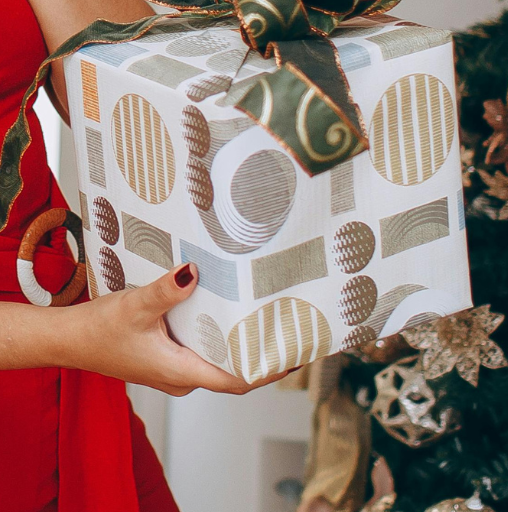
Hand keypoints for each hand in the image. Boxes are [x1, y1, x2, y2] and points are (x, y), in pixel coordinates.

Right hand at [59, 263, 286, 395]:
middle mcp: (183, 375)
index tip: (296, 353)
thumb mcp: (134, 306)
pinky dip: (224, 336)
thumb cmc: (97, 329)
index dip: (270, 370)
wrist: (66, 339)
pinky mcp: (169, 356)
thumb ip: (165, 292)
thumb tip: (191, 273)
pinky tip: (235, 311)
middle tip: (294, 325)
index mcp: (181, 372)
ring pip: (221, 359)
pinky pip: (206, 350)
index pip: (237, 380)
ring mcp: (176, 368)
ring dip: (245, 343)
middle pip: (235, 371)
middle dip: (265, 352)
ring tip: (274, 315)